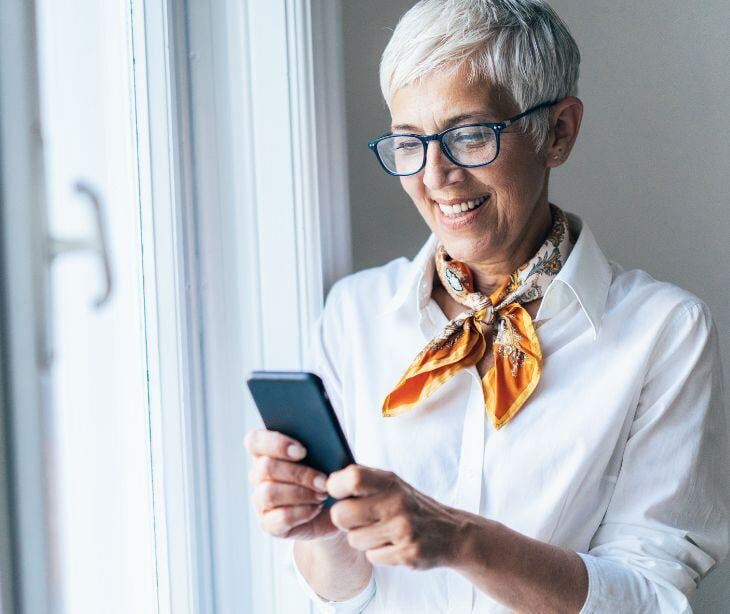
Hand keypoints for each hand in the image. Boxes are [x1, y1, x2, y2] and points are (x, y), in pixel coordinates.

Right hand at [244, 428, 339, 540]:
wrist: (338, 508)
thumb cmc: (330, 474)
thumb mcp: (330, 455)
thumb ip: (322, 444)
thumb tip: (325, 443)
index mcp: (267, 450)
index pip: (255, 440)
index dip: (275, 443)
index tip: (302, 451)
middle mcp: (259, 474)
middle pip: (265, 467)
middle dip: (299, 474)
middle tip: (324, 480)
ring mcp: (260, 500)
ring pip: (269, 493)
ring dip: (301, 493)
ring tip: (323, 494)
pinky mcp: (269, 524)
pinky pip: (279, 517)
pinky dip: (302, 512)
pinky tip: (316, 508)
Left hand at [326, 465, 469, 569]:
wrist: (451, 532)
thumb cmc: (410, 505)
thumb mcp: (391, 484)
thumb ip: (362, 480)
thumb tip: (325, 481)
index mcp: (389, 482)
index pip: (351, 478)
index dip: (336, 487)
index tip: (338, 493)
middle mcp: (396, 503)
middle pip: (341, 515)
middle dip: (344, 520)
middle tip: (357, 518)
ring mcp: (403, 529)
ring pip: (354, 540)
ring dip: (362, 538)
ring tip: (381, 531)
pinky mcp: (407, 554)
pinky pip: (371, 557)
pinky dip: (378, 553)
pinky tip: (392, 544)